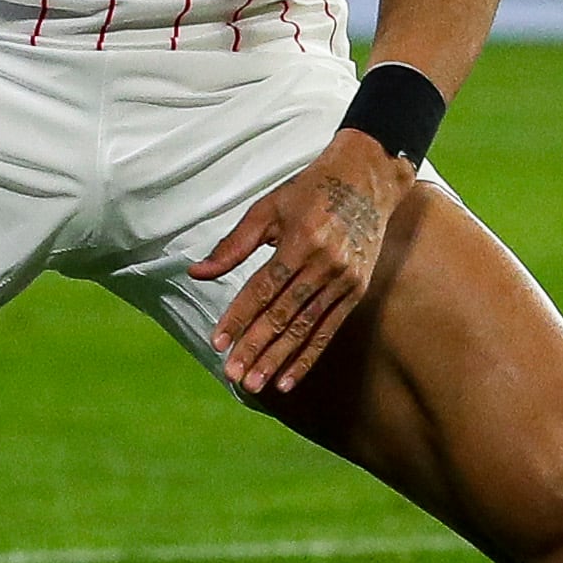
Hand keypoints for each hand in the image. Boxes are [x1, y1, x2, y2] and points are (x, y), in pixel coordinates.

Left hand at [191, 129, 414, 394]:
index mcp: (299, 242)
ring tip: (255, 383)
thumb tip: (196, 272)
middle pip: (283, 315)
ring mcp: (343, 280)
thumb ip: (233, 245)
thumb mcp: (266, 209)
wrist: (366, 179)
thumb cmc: (308, 190)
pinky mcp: (357, 290)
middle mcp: (324, 265)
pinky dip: (308, 356)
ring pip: (305, 328)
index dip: (238, 318)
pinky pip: (329, 330)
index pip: (262, 290)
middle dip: (255, 347)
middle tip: (233, 374)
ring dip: (278, 359)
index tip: (217, 343)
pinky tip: (289, 380)